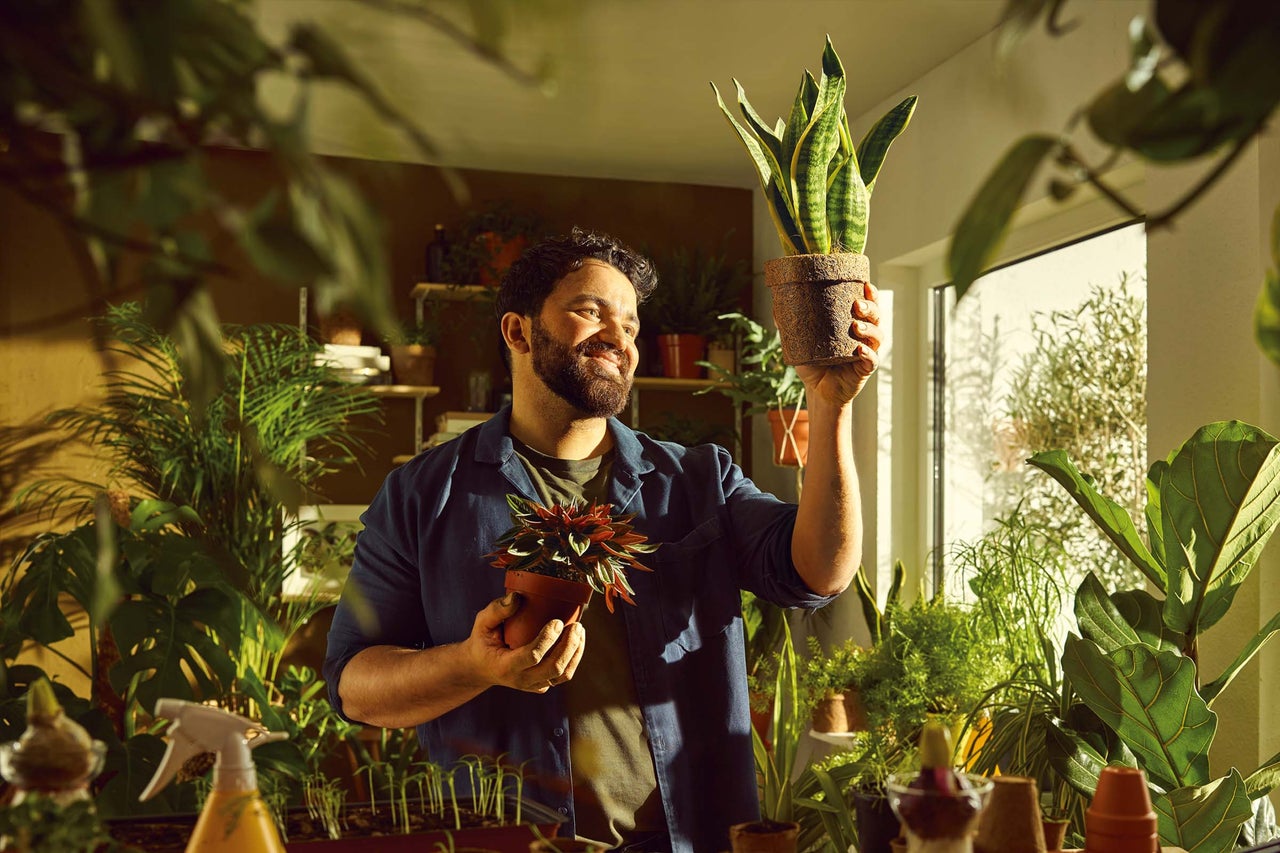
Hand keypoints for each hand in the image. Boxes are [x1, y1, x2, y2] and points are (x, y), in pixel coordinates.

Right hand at [466, 593, 585, 693]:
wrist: (481, 667)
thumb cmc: (483, 641)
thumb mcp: (482, 623)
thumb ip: (497, 610)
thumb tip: (518, 596)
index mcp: (505, 666)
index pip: (533, 656)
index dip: (548, 639)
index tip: (557, 621)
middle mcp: (521, 680)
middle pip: (553, 668)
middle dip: (569, 646)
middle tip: (576, 625)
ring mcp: (532, 685)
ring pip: (562, 675)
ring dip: (575, 652)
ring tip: (579, 631)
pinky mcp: (541, 685)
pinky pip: (562, 676)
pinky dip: (574, 659)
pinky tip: (577, 641)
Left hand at [794, 282, 882, 404]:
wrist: (817, 390)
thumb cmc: (813, 363)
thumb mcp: (800, 342)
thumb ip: (790, 326)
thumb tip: (776, 309)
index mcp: (852, 324)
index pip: (867, 305)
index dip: (870, 294)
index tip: (865, 284)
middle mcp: (864, 336)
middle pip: (876, 317)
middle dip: (870, 308)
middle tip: (857, 304)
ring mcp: (867, 352)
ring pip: (878, 337)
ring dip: (869, 329)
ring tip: (856, 325)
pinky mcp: (865, 369)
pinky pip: (872, 360)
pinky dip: (868, 354)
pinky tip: (859, 349)